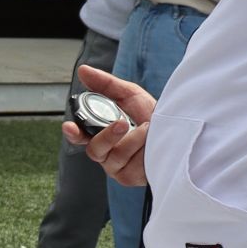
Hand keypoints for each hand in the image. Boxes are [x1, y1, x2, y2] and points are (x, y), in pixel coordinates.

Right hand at [65, 66, 154, 185]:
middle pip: (94, 149)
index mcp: (100, 133)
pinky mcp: (129, 177)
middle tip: (122, 123)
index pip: (79, 136)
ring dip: (134, 139)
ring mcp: (116, 167)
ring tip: (149, 128)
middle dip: (107, 136)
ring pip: (114, 156)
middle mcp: (105, 152)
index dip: (72, 133)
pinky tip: (151, 144)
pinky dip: (142, 149)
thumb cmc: (151, 114)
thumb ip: (105, 84)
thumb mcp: (129, 94)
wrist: (177, 130)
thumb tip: (83, 70)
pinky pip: (130, 164)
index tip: (69, 126)